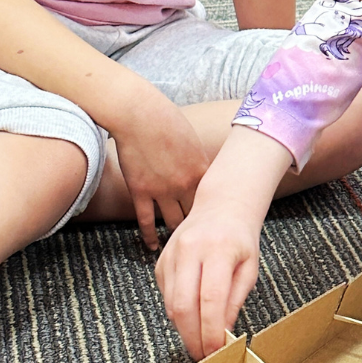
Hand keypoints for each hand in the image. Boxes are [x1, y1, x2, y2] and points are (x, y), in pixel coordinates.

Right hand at [110, 91, 209, 251]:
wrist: (139, 114)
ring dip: (179, 236)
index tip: (222, 225)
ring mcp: (162, 190)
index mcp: (201, 170)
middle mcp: (185, 184)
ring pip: (175, 222)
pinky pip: (147, 220)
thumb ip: (198, 160)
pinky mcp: (141, 191)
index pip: (216, 200)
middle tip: (207, 243)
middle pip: (198, 215)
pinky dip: (150, 236)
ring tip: (183, 248)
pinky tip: (154, 247)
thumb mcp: (192, 139)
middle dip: (203, 229)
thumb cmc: (166, 119)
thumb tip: (203, 171)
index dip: (219, 214)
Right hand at [155, 124, 292, 357]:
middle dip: (192, 336)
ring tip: (199, 340)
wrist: (222, 206)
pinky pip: (166, 294)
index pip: (211, 300)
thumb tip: (222, 332)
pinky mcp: (161, 260)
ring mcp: (171, 254)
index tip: (215, 351)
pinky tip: (191, 316)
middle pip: (183, 305)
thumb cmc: (240, 238)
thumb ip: (235, 300)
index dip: (211, 331)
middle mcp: (190, 250)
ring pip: (170, 303)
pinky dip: (177, 311)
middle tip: (202, 355)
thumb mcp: (249, 268)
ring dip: (183, 328)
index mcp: (218, 251)